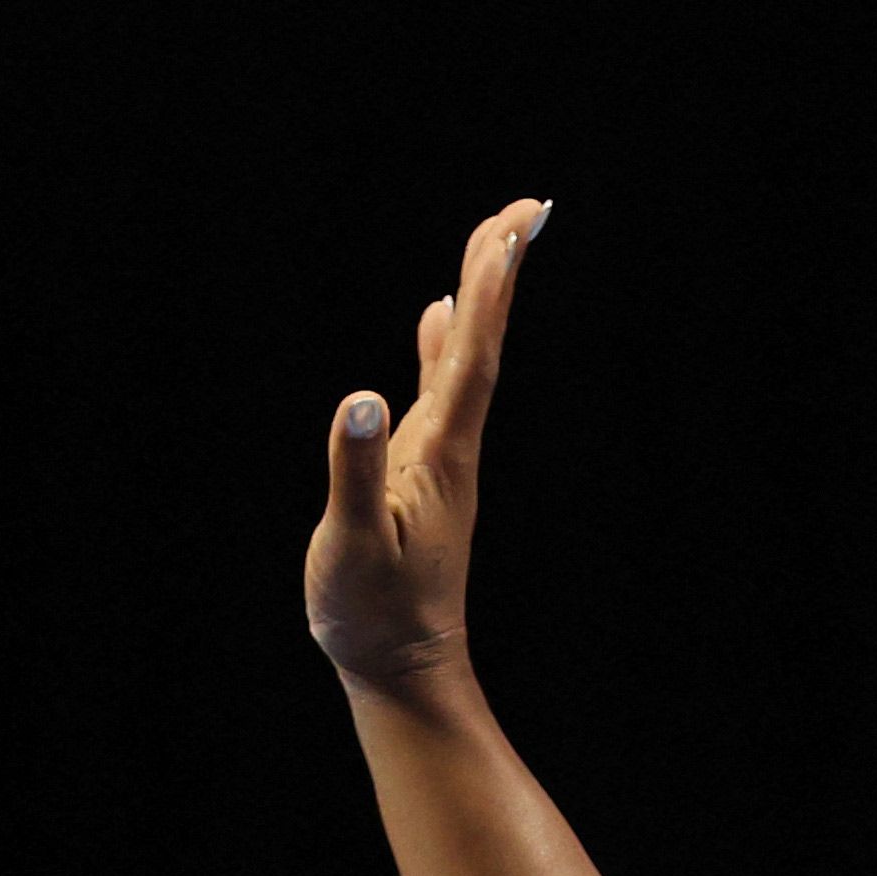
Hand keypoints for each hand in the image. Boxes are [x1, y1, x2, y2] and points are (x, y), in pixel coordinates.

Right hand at [306, 197, 552, 691]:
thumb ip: (354, 469)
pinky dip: (441, 343)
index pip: (470, 355)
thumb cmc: (371, 612)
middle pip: (481, 343)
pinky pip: (438, 387)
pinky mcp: (421, 471)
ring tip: (492, 240)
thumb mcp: (353, 541)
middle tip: (523, 209)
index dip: (489, 291)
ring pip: (464, 358)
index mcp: (439, 452)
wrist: (401, 666)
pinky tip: (436, 316)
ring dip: (479, 298)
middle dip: (499, 274)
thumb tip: (361, 399)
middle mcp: (451, 444)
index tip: (512, 229)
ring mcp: (439, 456)